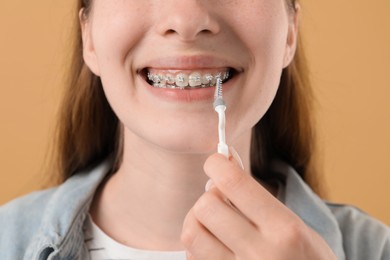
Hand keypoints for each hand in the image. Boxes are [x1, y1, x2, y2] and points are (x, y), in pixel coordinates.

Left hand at [181, 153, 336, 259]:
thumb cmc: (306, 259)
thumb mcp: (294, 225)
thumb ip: (259, 200)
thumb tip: (223, 166)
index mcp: (284, 229)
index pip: (234, 183)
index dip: (216, 165)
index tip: (215, 163)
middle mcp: (260, 253)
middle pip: (206, 207)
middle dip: (208, 197)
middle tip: (219, 200)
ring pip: (192, 233)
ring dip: (197, 221)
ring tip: (213, 223)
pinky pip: (193, 257)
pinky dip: (197, 246)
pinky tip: (214, 244)